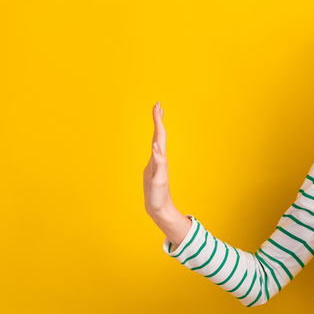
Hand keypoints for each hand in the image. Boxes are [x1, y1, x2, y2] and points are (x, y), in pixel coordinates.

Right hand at [143, 101, 174, 216]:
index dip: (158, 120)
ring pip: (157, 141)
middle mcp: (160, 158)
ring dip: (157, 127)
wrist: (160, 209)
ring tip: (158, 116)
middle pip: (159, 134)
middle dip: (158, 119)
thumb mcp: (158, 179)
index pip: (159, 135)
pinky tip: (154, 140)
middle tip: (158, 104)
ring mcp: (156, 163)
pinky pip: (153, 150)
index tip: (158, 106)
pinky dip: (153, 141)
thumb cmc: (159, 196)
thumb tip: (155, 145)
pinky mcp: (152, 168)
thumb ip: (159, 162)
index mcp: (161, 158)